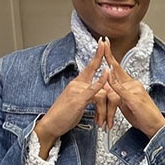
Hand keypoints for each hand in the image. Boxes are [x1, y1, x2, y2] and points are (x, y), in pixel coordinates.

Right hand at [35, 38, 111, 157]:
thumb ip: (88, 96)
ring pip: (96, 82)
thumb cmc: (64, 116)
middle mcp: (76, 84)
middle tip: (105, 40)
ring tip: (112, 67)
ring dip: (106, 80)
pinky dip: (101, 81)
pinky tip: (107, 73)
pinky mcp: (78, 99)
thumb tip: (98, 94)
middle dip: (99, 53)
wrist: (51, 124)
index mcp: (77, 84)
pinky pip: (93, 89)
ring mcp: (77, 91)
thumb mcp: (79, 103)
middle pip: (91, 67)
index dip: (96, 56)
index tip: (101, 44)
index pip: (89, 67)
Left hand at [102, 43, 164, 137]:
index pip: (117, 70)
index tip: (105, 48)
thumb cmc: (143, 117)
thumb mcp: (126, 105)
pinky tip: (108, 74)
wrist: (156, 126)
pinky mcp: (133, 98)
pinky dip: (113, 81)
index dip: (111, 59)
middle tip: (104, 41)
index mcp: (130, 86)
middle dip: (109, 54)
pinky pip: (120, 89)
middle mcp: (133, 85)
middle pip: (118, 68)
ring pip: (118, 76)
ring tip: (104, 50)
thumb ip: (118, 95)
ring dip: (110, 63)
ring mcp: (134, 90)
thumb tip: (109, 90)